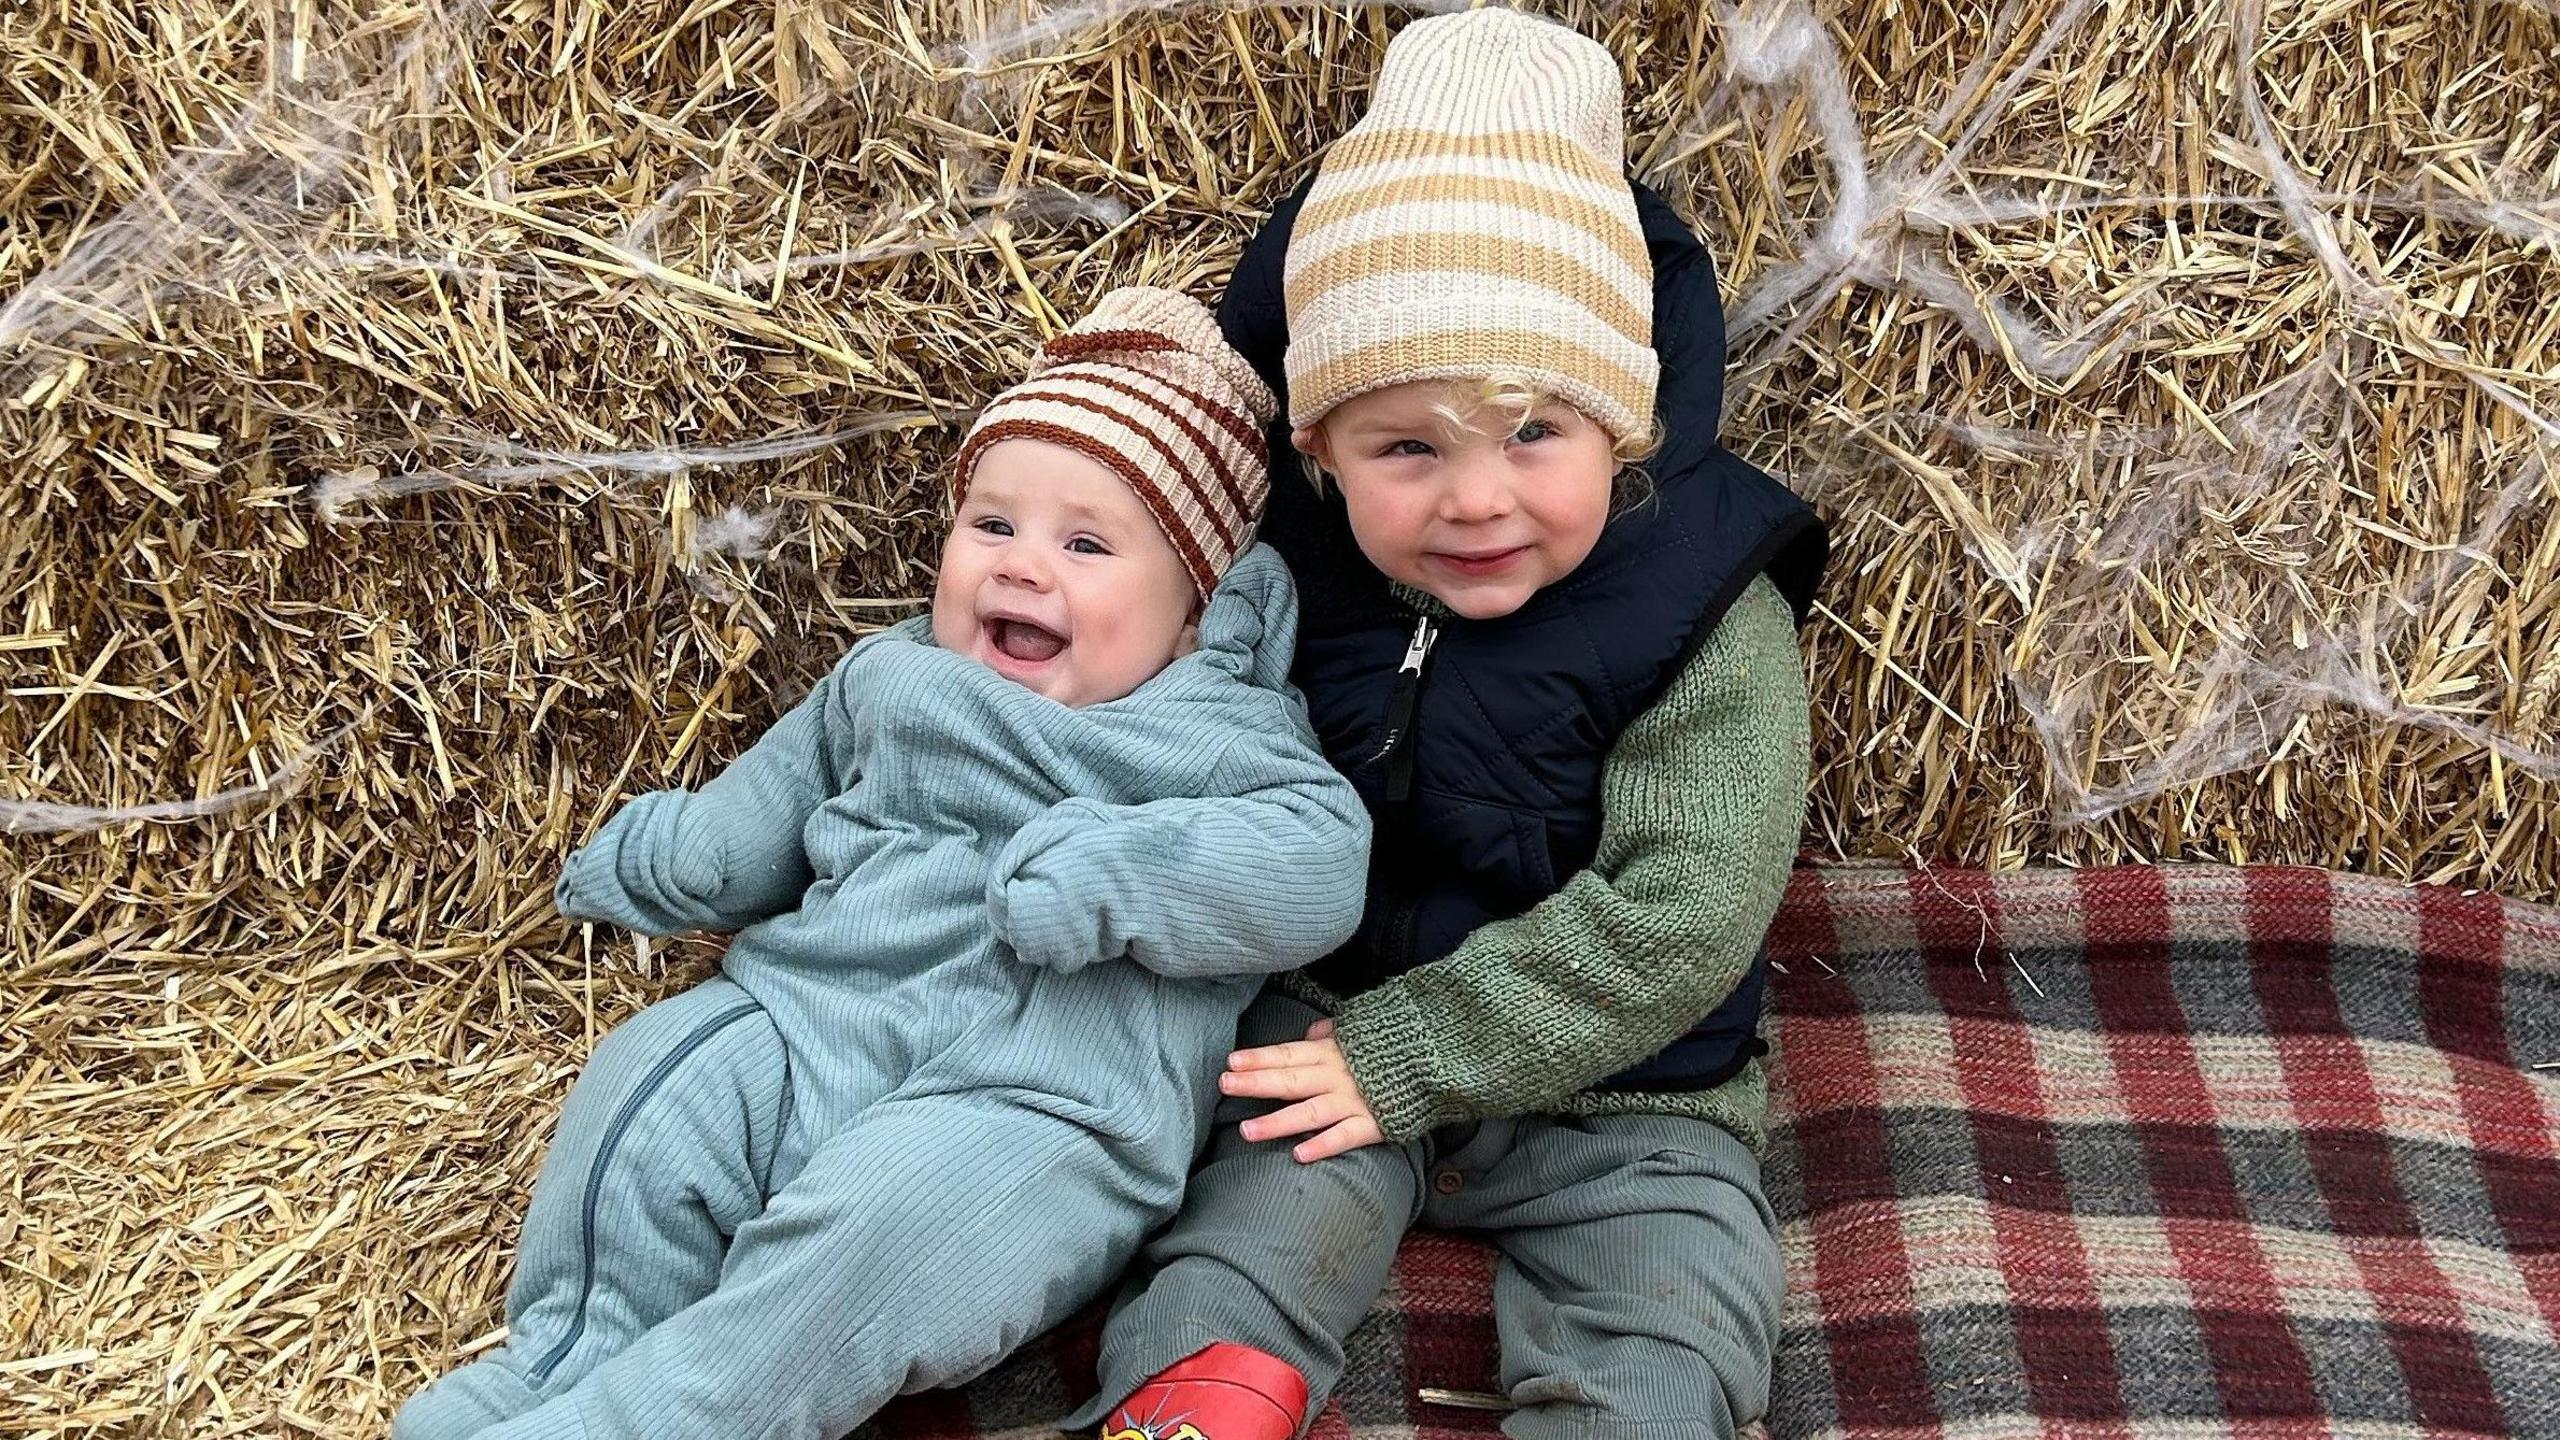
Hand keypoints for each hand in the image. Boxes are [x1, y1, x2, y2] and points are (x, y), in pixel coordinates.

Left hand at [1222, 1018, 1385, 1162]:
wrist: (1440, 1058)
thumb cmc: (1395, 1045)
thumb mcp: (1362, 1029)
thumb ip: (1333, 1032)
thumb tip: (1310, 1031)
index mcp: (1332, 1052)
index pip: (1288, 1054)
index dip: (1259, 1058)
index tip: (1231, 1061)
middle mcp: (1337, 1076)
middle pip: (1290, 1081)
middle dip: (1255, 1084)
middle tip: (1225, 1086)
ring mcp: (1354, 1101)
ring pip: (1309, 1113)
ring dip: (1277, 1122)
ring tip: (1247, 1131)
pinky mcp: (1375, 1123)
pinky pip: (1345, 1137)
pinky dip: (1323, 1145)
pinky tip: (1299, 1154)